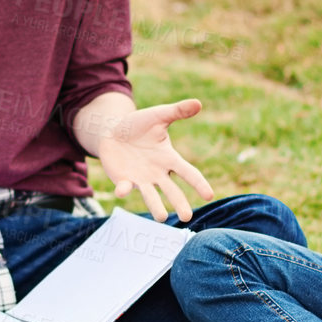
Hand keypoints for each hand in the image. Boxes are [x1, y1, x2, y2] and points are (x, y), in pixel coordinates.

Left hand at [91, 99, 213, 220]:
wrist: (113, 131)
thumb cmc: (139, 125)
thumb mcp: (158, 116)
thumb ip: (177, 111)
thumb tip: (198, 103)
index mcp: (169, 158)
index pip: (188, 172)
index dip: (198, 183)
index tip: (209, 195)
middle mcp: (158, 173)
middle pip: (172, 191)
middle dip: (179, 203)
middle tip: (186, 218)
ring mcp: (141, 179)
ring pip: (151, 196)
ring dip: (155, 206)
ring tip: (161, 218)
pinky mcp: (124, 180)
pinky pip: (124, 187)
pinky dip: (123, 189)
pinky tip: (122, 190)